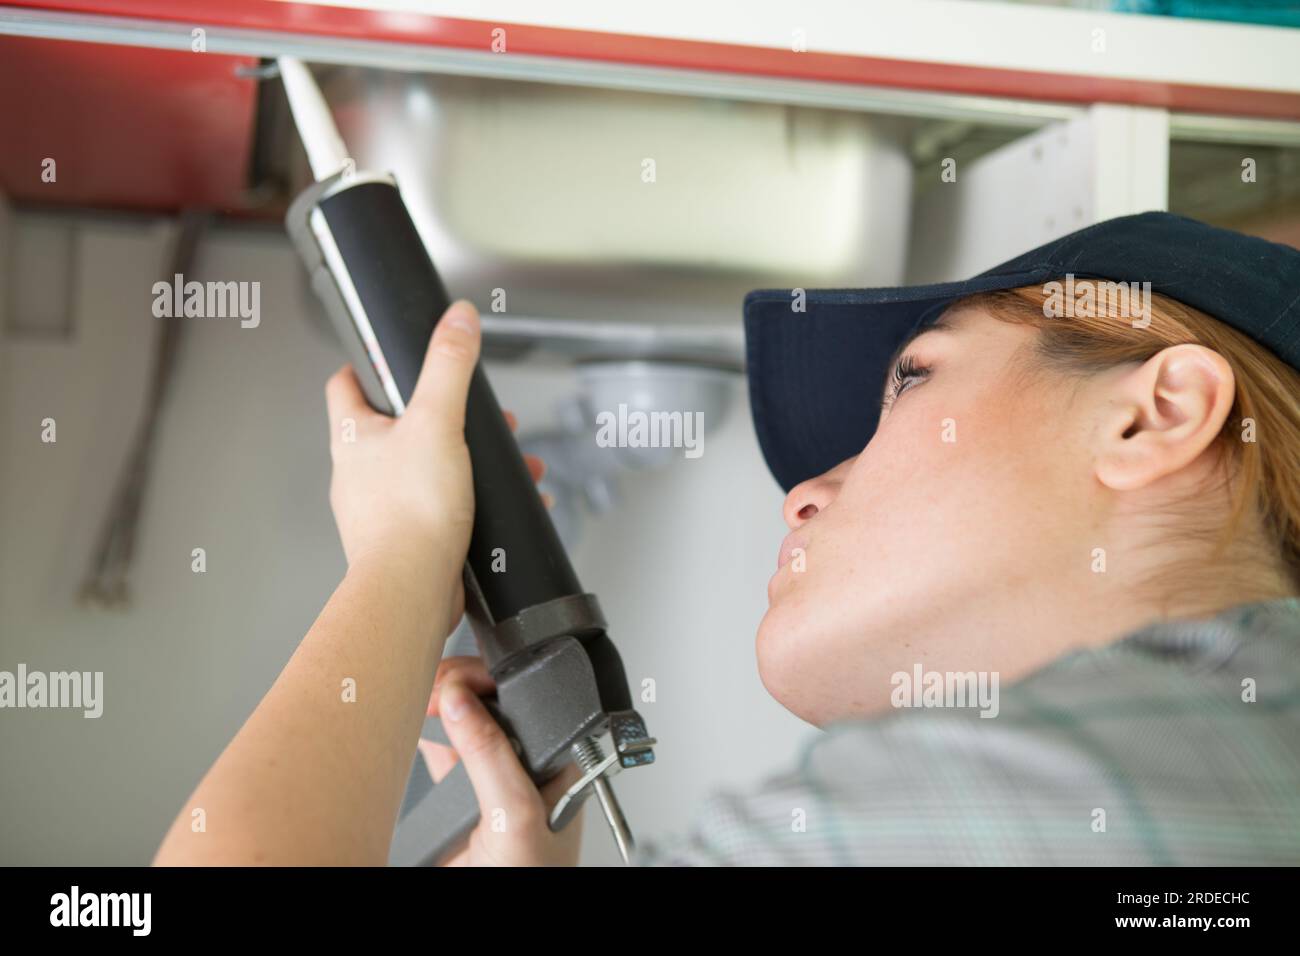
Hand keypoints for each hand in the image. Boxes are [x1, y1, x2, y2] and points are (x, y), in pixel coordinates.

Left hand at [323, 300, 545, 631]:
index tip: (389, 358)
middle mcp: (360, 473)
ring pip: (425, 470)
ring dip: (465, 463)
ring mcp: (381, 509)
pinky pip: (441, 510)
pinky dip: (473, 503)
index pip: (347, 383)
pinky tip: (500, 507)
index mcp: (354, 436)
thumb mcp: (438, 421)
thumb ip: (449, 366)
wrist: (411, 588)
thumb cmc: (409, 513)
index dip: (367, 365)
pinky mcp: (407, 540)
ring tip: (502, 464)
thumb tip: (457, 318)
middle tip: (470, 414)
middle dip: (443, 418)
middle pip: (396, 427)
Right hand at [421, 657, 584, 866]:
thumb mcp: (515, 812)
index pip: (529, 696)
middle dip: (460, 685)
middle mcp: (528, 764)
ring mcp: (494, 781)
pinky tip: (418, 729)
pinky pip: (443, 754)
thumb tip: (463, 700)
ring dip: (440, 705)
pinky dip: (426, 736)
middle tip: (433, 687)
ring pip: (465, 722)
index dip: (492, 677)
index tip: (459, 677)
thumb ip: (490, 753)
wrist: (502, 936)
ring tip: (422, 697)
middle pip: (492, 702)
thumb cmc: (532, 882)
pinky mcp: (463, 799)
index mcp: (559, 759)